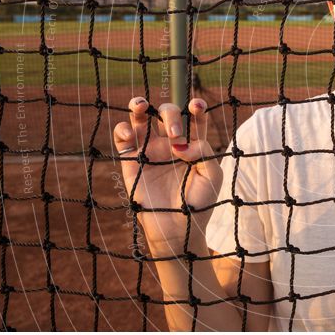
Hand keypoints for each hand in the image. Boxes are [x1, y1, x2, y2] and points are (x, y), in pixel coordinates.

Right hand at [112, 97, 223, 255]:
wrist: (177, 229)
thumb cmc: (199, 203)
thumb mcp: (212, 176)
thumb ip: (204, 152)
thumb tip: (182, 143)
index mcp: (194, 144)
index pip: (195, 118)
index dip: (196, 108)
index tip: (196, 106)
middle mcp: (171, 143)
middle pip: (168, 113)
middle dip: (171, 115)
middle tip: (175, 135)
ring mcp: (150, 150)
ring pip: (141, 118)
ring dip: (138, 105)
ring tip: (141, 105)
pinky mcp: (131, 161)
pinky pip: (122, 138)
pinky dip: (122, 129)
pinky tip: (129, 133)